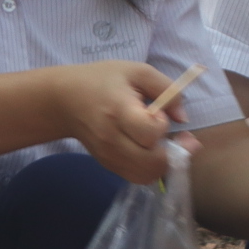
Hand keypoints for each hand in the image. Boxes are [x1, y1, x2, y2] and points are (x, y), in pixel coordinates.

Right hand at [41, 61, 178, 183]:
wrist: (64, 100)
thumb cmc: (103, 80)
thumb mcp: (137, 71)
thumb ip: (167, 90)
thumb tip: (183, 119)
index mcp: (119, 111)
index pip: (150, 134)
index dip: (162, 126)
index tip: (158, 114)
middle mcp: (111, 139)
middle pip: (152, 163)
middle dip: (171, 151)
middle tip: (171, 135)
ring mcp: (108, 156)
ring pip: (147, 176)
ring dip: (162, 163)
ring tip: (160, 143)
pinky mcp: (107, 165)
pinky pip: (137, 177)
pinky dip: (150, 168)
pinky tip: (149, 150)